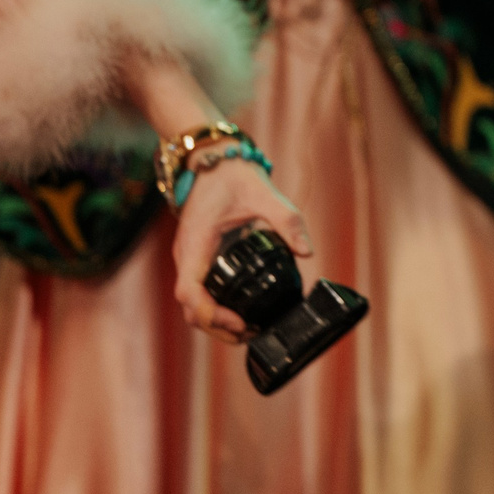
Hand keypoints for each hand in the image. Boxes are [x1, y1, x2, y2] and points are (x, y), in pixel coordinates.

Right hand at [171, 157, 313, 339]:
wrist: (211, 160)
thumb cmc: (232, 176)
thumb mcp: (263, 194)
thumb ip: (287, 221)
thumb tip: (307, 251)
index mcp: (196, 244)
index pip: (190, 292)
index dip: (210, 314)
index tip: (238, 322)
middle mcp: (186, 256)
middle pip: (190, 308)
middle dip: (216, 327)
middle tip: (249, 333)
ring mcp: (188, 259)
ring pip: (192, 303)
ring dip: (214, 321)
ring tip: (246, 329)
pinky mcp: (195, 258)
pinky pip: (197, 291)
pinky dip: (212, 307)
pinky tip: (236, 312)